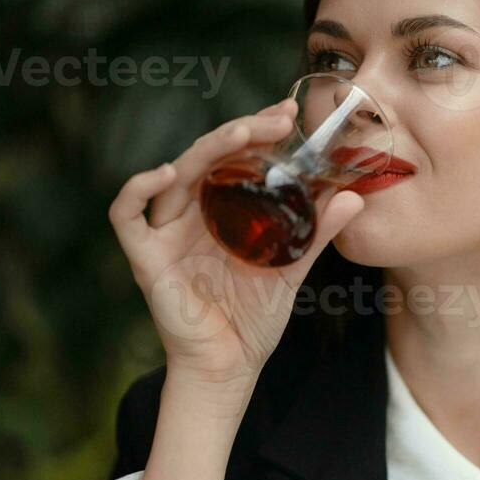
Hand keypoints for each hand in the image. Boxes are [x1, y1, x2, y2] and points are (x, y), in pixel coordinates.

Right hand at [108, 98, 364, 389]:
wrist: (230, 366)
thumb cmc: (254, 317)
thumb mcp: (293, 268)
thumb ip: (317, 232)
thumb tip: (353, 197)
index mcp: (222, 208)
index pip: (236, 156)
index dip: (258, 130)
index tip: (289, 113)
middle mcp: (191, 212)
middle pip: (208, 156)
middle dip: (242, 131)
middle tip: (277, 119)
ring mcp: (166, 232)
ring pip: (175, 174)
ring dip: (207, 148)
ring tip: (242, 132)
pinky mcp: (145, 256)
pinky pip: (126, 215)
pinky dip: (137, 188)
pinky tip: (165, 171)